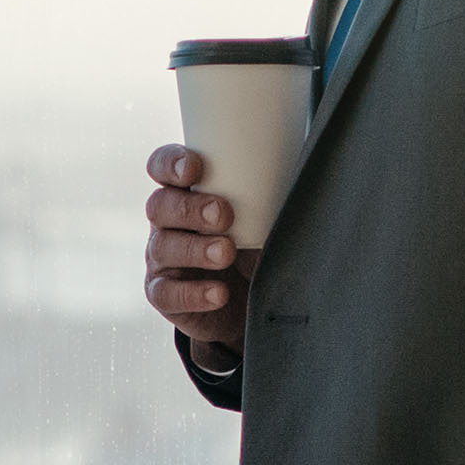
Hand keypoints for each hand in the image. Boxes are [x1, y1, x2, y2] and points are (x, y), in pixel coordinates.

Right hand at [145, 143, 251, 359]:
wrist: (251, 301)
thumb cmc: (257, 244)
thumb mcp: (265, 215)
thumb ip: (269, 194)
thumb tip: (304, 175)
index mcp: (186, 191)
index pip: (162, 166)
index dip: (170, 163)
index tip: (195, 168)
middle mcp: (167, 222)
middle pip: (160, 205)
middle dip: (190, 208)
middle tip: (224, 214)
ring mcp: (162, 259)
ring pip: (162, 247)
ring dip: (196, 248)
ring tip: (227, 252)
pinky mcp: (165, 295)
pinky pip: (166, 294)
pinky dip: (193, 293)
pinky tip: (219, 293)